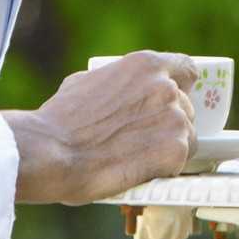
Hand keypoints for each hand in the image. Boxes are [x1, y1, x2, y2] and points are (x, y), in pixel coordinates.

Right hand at [4, 52, 198, 204]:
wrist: (52, 151)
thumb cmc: (60, 120)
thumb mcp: (87, 81)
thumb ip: (117, 82)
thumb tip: (121, 92)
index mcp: (146, 65)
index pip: (187, 69)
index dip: (183, 87)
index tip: (175, 100)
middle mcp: (167, 87)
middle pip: (186, 108)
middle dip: (169, 124)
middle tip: (145, 141)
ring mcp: (174, 118)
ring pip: (186, 137)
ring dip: (168, 148)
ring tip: (139, 160)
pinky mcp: (174, 150)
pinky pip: (181, 162)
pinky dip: (165, 171)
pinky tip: (142, 173)